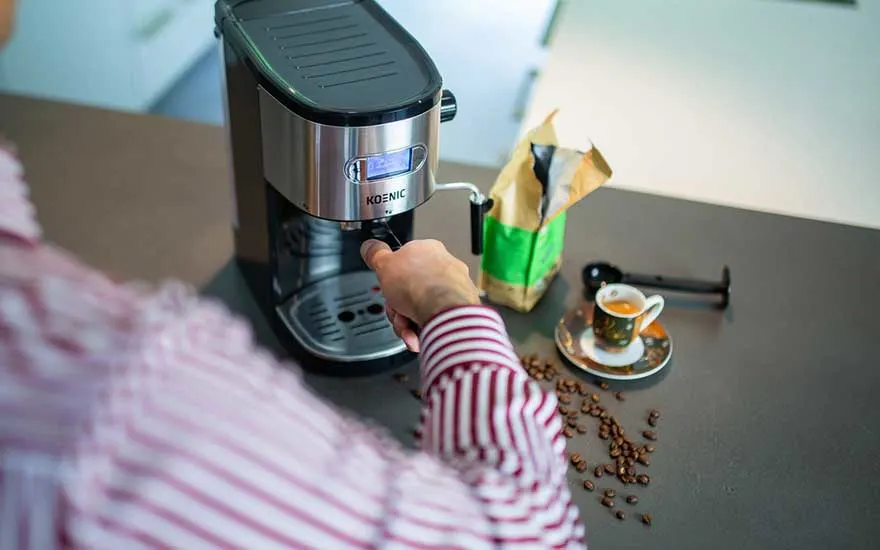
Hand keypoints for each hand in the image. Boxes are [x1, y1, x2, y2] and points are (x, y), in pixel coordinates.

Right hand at [361, 239, 479, 351]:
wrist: (444, 312)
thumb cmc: (420, 286)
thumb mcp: (384, 264)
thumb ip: (375, 254)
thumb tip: (370, 246)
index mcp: (427, 249)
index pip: (403, 263)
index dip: (391, 280)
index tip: (387, 288)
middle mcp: (444, 266)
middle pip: (410, 290)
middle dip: (398, 306)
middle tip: (397, 310)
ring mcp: (454, 288)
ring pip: (421, 307)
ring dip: (407, 320)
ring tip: (408, 324)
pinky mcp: (460, 309)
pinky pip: (435, 319)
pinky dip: (424, 328)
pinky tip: (419, 331)